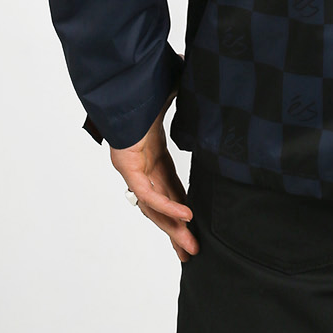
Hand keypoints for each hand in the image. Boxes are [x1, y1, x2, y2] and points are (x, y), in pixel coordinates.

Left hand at [110, 88, 197, 261]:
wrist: (123, 81)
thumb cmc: (145, 85)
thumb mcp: (175, 95)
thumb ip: (189, 95)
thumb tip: (209, 81)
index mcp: (153, 155)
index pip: (170, 188)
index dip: (182, 207)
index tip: (195, 223)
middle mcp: (143, 166)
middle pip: (161, 206)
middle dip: (177, 230)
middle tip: (192, 251)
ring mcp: (134, 168)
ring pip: (155, 207)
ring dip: (173, 228)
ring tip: (190, 247)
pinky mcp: (128, 168)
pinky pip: (149, 194)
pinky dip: (168, 207)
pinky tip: (186, 217)